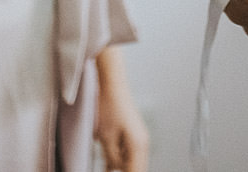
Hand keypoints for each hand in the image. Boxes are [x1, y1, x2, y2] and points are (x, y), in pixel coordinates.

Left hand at [94, 49, 149, 171]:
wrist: (112, 84)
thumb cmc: (109, 106)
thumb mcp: (105, 137)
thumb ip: (112, 158)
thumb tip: (115, 169)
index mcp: (138, 146)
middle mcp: (142, 143)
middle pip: (135, 168)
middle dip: (124, 170)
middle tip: (109, 169)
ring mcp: (137, 138)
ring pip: (130, 162)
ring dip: (120, 166)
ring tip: (107, 165)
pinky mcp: (131, 134)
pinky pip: (126, 153)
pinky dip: (118, 160)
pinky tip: (108, 166)